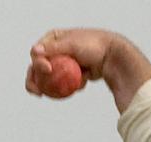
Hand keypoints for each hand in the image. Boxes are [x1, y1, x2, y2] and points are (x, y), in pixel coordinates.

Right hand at [25, 28, 150, 112]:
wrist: (115, 57)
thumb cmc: (95, 45)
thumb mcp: (73, 44)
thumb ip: (54, 48)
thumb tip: (35, 52)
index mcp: (53, 38)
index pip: (38, 52)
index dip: (38, 63)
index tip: (46, 70)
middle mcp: (57, 50)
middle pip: (40, 68)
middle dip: (36, 81)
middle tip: (37, 92)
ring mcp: (66, 63)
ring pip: (52, 78)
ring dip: (51, 87)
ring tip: (49, 94)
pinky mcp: (76, 74)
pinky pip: (68, 83)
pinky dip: (72, 86)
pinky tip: (83, 84)